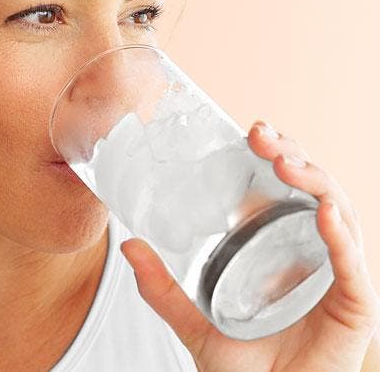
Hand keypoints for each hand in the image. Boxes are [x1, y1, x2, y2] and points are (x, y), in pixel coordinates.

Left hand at [120, 120, 379, 371]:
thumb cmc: (244, 369)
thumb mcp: (195, 320)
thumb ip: (162, 288)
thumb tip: (127, 244)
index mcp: (283, 249)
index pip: (287, 190)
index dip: (276, 155)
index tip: (249, 133)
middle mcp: (314, 253)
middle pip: (313, 190)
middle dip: (292, 155)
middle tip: (260, 136)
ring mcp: (335, 276)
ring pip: (337, 214)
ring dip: (315, 181)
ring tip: (284, 163)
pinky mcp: (354, 306)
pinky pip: (352, 265)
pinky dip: (340, 237)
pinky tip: (322, 214)